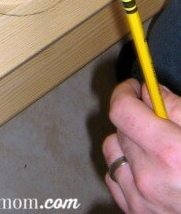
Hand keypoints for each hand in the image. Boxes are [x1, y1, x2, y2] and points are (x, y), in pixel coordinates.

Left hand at [103, 79, 180, 212]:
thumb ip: (177, 108)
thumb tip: (151, 92)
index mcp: (169, 152)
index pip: (122, 110)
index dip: (125, 92)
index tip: (134, 87)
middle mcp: (149, 176)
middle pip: (119, 128)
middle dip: (135, 117)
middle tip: (156, 119)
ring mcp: (140, 198)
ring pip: (113, 152)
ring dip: (128, 143)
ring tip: (153, 146)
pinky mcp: (135, 213)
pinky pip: (115, 179)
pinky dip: (126, 169)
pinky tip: (147, 168)